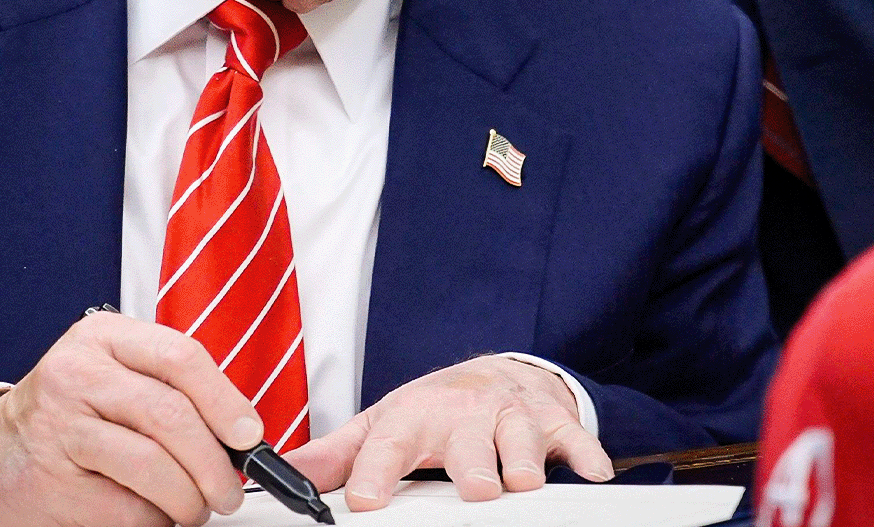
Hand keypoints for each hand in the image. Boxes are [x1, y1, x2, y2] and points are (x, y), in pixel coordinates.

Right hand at [0, 311, 262, 526]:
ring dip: (189, 499)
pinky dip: (154, 520)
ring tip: (195, 508)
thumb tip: (241, 433)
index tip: (249, 435)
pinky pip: (126, 509)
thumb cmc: (70, 414)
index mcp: (103, 336)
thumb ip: (172, 390)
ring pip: (153, 467)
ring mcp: (58, 426)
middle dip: (214, 463)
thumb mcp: (115, 377)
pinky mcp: (50, 482)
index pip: (181, 357)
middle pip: (171, 416)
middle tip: (228, 490)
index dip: (225, 400)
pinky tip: (152, 513)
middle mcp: (76, 373)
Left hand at [286, 356, 612, 511]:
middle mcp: (463, 413)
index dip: (374, 470)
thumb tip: (279, 477)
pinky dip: (586, 453)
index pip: (388, 443)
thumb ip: (336, 455)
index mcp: (413, 417)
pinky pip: (575, 437)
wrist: (491, 373)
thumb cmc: (430, 411)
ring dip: (524, 462)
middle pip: (468, 442)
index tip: (365, 500)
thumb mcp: (381, 425)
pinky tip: (594, 472)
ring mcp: (510, 416)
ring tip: (523, 481)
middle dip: (472, 465)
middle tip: (473, 487)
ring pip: (521, 440)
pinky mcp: (551, 421)